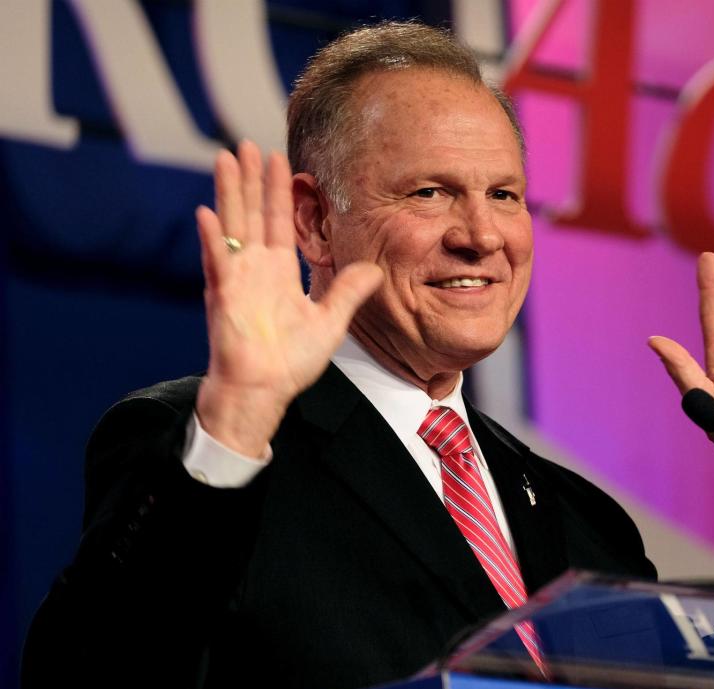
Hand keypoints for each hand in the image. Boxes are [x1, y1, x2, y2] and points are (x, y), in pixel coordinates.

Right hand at [194, 140, 382, 455]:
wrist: (264, 389)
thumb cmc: (291, 362)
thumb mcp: (331, 321)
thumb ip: (349, 292)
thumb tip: (376, 270)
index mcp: (278, 272)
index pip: (279, 222)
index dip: (280, 191)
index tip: (280, 160)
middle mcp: (255, 269)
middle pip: (253, 213)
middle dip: (251, 179)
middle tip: (247, 144)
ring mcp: (236, 279)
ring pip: (232, 225)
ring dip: (229, 192)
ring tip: (226, 158)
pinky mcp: (223, 296)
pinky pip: (217, 262)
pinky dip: (212, 239)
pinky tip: (206, 213)